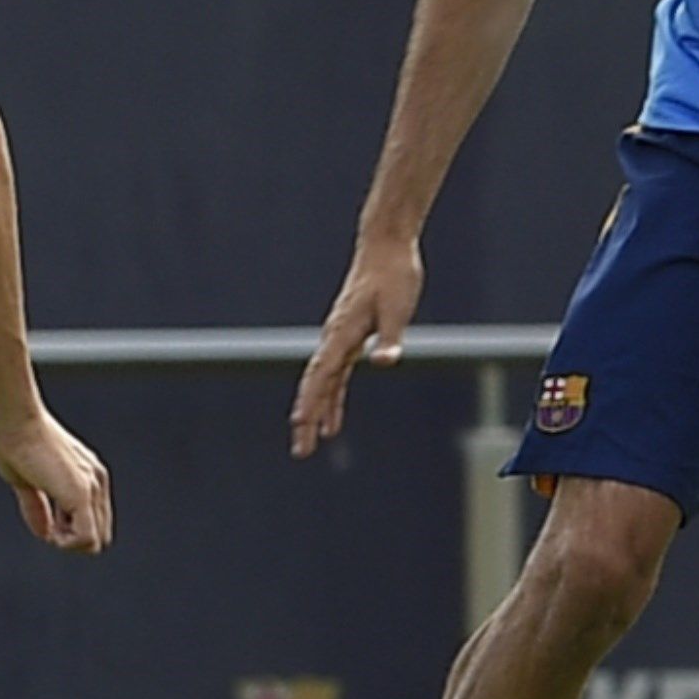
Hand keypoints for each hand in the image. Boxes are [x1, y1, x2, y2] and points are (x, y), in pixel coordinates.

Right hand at [0, 411, 112, 553]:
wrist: (16, 420)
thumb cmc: (15, 441)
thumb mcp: (28, 481)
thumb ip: (39, 508)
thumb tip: (44, 534)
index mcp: (88, 476)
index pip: (94, 521)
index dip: (69, 531)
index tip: (47, 521)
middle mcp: (97, 481)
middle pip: (100, 535)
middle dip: (72, 540)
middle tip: (48, 527)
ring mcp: (92, 487)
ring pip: (95, 541)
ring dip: (68, 542)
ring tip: (48, 525)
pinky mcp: (81, 493)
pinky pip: (86, 538)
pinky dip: (67, 543)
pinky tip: (50, 531)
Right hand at [289, 236, 422, 456]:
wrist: (385, 248)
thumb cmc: (393, 276)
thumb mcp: (398, 308)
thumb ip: (391, 337)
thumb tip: (384, 362)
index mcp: (342, 333)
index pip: (322, 374)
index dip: (311, 401)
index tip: (302, 425)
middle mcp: (334, 339)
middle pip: (315, 384)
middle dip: (306, 417)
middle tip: (301, 450)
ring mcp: (339, 340)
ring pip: (322, 383)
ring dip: (316, 412)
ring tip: (310, 441)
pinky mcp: (349, 339)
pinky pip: (336, 375)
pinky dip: (333, 398)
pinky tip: (334, 421)